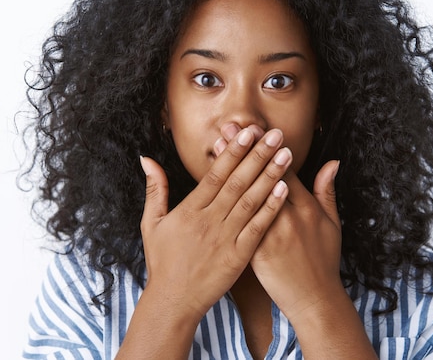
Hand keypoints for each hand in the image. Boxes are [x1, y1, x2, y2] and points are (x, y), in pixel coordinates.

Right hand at [139, 128, 292, 321]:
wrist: (173, 300)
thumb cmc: (162, 261)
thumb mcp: (152, 223)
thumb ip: (155, 189)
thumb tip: (146, 159)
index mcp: (190, 210)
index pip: (215, 174)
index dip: (232, 152)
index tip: (247, 132)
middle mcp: (209, 220)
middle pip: (237, 182)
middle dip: (257, 155)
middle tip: (275, 134)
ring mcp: (225, 238)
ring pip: (250, 201)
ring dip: (270, 175)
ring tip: (286, 154)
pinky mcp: (238, 255)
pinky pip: (257, 228)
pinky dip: (270, 208)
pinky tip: (283, 189)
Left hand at [216, 123, 342, 321]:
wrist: (314, 298)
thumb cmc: (324, 260)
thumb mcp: (332, 223)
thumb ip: (327, 191)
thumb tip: (332, 162)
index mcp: (305, 207)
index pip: (283, 169)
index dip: (266, 147)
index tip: (254, 128)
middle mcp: (287, 216)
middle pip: (261, 176)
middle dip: (243, 149)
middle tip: (227, 127)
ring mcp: (270, 233)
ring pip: (245, 194)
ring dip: (229, 168)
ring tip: (216, 147)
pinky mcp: (255, 250)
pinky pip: (236, 222)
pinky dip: (224, 202)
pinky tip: (211, 188)